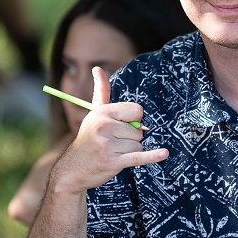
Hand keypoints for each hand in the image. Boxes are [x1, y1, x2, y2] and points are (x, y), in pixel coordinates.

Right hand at [49, 67, 167, 194]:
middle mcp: (104, 126)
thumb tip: (98, 68)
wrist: (73, 169)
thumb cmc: (88, 139)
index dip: (134, 120)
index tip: (123, 125)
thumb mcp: (94, 114)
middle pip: (139, 130)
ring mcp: (108, 145)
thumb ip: (101, 91)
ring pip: (139, 145)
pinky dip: (152, 156)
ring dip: (130, 151)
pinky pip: (139, 157)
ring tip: (114, 153)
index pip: (136, 110)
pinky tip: (164, 153)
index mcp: (102, 113)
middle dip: (131, 138)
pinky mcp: (113, 162)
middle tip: (113, 143)